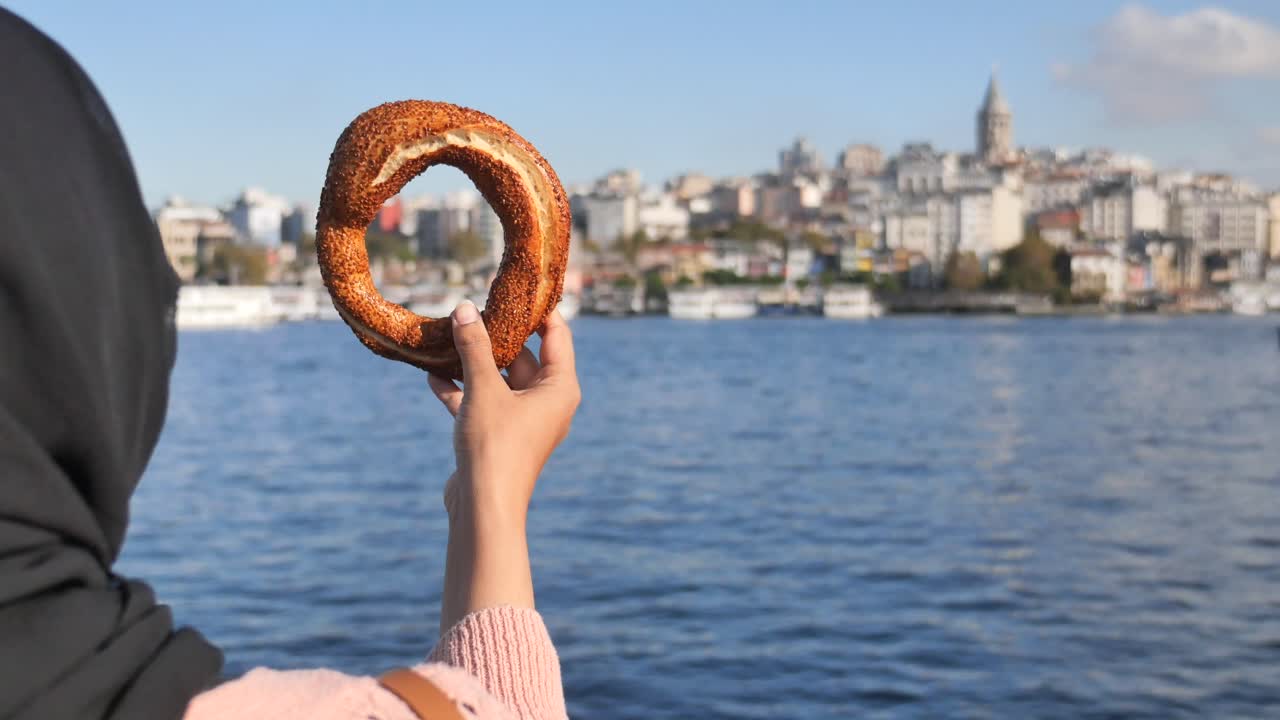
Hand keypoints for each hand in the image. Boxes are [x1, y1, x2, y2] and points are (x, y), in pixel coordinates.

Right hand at [428, 300, 580, 525]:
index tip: (517, 286)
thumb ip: (474, 347)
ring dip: (472, 364)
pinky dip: (461, 390)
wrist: (483, 507)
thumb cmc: (494, 445)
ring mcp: (523, 421)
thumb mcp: (483, 388)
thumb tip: (464, 309)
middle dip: (494, 337)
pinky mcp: (499, 436)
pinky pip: (483, 403)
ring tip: (445, 338)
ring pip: (499, 381)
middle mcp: (548, 403)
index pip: (557, 335)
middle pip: (524, 357)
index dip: (538, 310)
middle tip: (469, 311)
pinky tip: (432, 375)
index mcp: (560, 387)